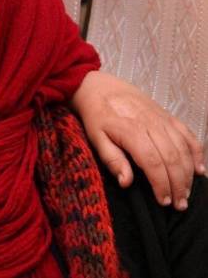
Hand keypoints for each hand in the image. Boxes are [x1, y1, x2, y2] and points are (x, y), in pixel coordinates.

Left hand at [72, 70, 205, 210]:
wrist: (100, 88)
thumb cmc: (96, 116)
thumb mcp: (96, 138)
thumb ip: (112, 159)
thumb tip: (126, 182)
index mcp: (132, 131)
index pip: (153, 163)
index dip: (161, 184)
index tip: (163, 201)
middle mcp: (151, 124)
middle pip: (172, 158)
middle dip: (178, 185)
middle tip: (179, 204)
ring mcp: (162, 119)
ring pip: (183, 149)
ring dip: (188, 173)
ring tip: (186, 193)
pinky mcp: (168, 116)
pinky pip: (188, 135)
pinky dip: (197, 152)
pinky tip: (199, 169)